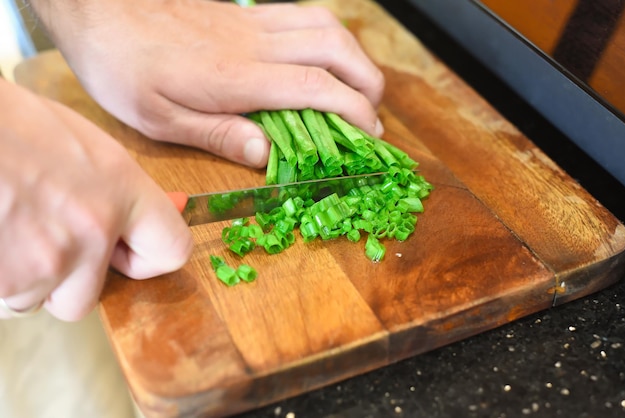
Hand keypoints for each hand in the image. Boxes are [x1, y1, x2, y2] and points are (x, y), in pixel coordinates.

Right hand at [0, 80, 192, 320]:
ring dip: (22, 279)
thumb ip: (118, 188)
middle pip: (87, 297)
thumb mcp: (79, 142)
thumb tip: (161, 209)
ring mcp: (45, 262)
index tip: (121, 252)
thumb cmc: (9, 126)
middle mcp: (91, 230)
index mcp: (119, 188)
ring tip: (5, 229)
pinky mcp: (2, 283)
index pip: (172, 248)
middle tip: (36, 240)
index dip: (145, 257)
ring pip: (38, 300)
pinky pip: (2, 303)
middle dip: (63, 280)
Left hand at [34, 0, 384, 167]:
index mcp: (238, 77)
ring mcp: (252, 23)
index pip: (316, 86)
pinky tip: (322, 57)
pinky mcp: (244, 13)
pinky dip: (327, 36)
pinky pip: (301, 15)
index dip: (354, 108)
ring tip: (359, 86)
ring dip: (353, 55)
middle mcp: (255, 44)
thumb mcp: (161, 119)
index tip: (370, 131)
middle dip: (368, 80)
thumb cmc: (124, 66)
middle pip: (335, 48)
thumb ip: (219, 135)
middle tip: (372, 113)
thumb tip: (267, 155)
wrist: (100, 9)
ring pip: (325, 25)